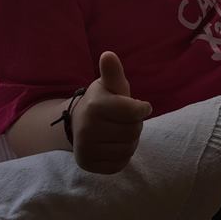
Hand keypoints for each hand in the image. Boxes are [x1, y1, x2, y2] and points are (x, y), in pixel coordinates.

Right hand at [72, 51, 152, 174]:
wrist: (78, 122)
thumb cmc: (104, 100)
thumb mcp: (110, 84)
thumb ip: (113, 72)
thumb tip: (108, 55)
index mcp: (95, 105)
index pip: (135, 112)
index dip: (142, 109)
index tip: (140, 107)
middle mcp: (87, 128)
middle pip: (134, 132)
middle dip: (135, 125)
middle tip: (123, 120)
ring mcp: (85, 148)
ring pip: (128, 149)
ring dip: (130, 141)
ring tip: (118, 131)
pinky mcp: (87, 164)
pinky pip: (120, 164)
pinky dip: (122, 156)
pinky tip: (112, 145)